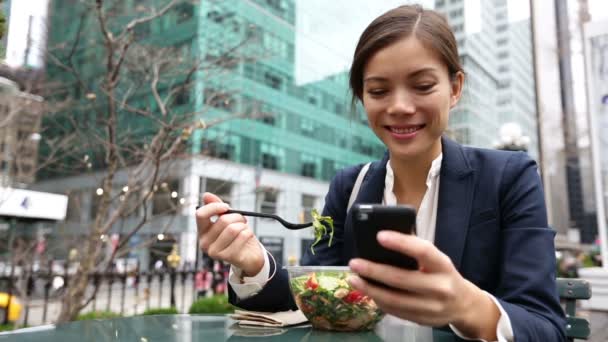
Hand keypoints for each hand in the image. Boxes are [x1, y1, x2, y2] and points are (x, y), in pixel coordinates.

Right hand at [196, 193, 264, 276]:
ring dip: (243, 226)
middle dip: (237, 217)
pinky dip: (249, 233)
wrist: (248, 254)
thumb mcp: (226, 219)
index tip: (226, 207)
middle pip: (223, 221)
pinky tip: (247, 237)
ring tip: (244, 230)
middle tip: (242, 220)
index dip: (214, 207)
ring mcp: (215, 252)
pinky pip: (243, 236)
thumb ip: (217, 207)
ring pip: (233, 229)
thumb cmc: (236, 235)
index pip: (201, 214)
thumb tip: (206, 195)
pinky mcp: (228, 257)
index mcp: (202, 232)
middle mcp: (205, 243)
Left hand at [348, 231, 498, 339]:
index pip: (422, 251)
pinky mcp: (422, 320)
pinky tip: (368, 292)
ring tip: (353, 279)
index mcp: (443, 265)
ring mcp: (432, 307)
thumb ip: (416, 251)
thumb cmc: (442, 274)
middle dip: (373, 271)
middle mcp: (440, 287)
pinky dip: (379, 301)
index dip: (400, 243)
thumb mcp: (437, 260)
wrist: (463, 304)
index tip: (379, 236)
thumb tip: (383, 238)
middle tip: (354, 263)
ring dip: (370, 289)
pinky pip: (395, 311)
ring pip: (394, 299)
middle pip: (401, 279)